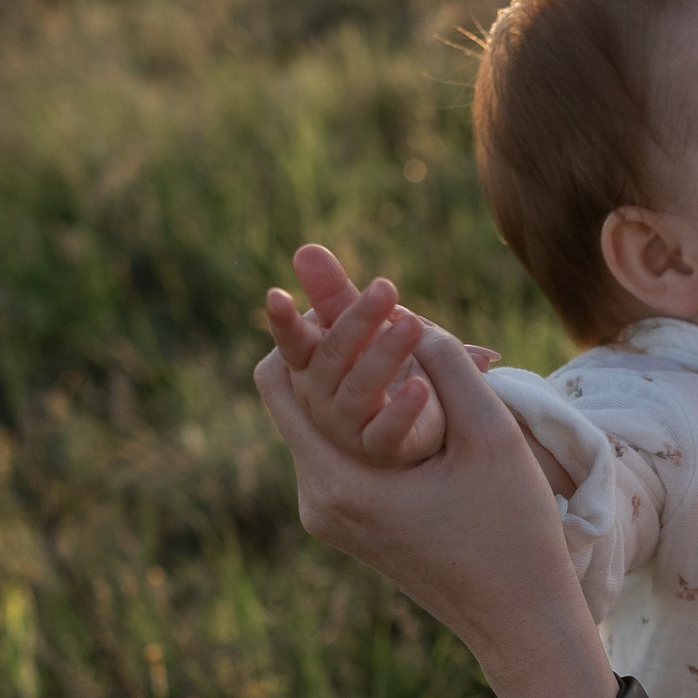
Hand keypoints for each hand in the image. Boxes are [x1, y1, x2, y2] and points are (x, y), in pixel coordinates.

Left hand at [254, 315, 613, 697]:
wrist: (521, 621)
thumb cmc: (512, 533)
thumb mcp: (491, 435)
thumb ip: (447, 364)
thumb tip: (405, 313)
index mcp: (338, 483)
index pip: (277, 382)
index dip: (297, 327)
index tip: (329, 288)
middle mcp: (319, 503)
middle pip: (293, 399)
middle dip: (325, 347)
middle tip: (363, 298)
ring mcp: (333, 517)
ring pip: (318, 423)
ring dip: (350, 378)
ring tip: (394, 335)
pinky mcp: (353, 524)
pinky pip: (340, 450)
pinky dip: (364, 412)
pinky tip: (408, 385)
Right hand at [264, 246, 443, 465]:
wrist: (410, 416)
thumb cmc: (374, 363)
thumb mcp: (356, 326)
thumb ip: (332, 294)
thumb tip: (305, 250)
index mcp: (309, 363)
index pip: (292, 341)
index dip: (283, 321)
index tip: (276, 294)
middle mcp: (319, 395)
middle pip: (332, 357)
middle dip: (358, 320)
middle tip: (386, 286)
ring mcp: (346, 425)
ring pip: (359, 390)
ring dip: (386, 355)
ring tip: (414, 325)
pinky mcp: (379, 447)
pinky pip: (387, 431)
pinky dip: (403, 409)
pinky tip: (421, 386)